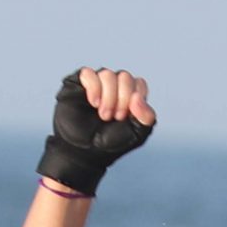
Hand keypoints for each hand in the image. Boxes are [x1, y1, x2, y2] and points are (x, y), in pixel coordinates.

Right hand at [37, 68, 155, 195]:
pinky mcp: (80, 82)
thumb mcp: (136, 135)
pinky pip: (89, 73)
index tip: (126, 118)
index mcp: (130, 96)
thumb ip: (147, 118)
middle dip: (122, 99)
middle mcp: (115, 86)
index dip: (135, 100)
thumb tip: (138, 98)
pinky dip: (94, 88)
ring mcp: (98, 82)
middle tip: (114, 118)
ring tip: (102, 115)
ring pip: (108, 74)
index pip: (139, 85)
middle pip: (125, 77)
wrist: (83, 152)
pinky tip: (93, 103)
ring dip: (108, 97)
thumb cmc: (109, 144)